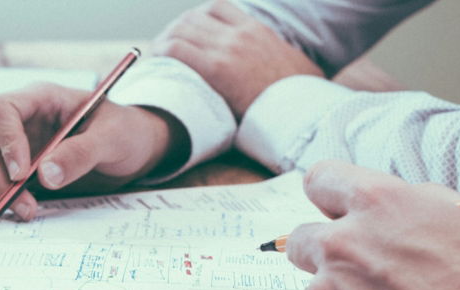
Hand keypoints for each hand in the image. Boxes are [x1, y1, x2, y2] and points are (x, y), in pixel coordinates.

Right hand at [0, 83, 185, 222]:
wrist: (134, 147)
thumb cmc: (125, 132)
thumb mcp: (113, 137)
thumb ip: (81, 153)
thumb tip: (46, 175)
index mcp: (41, 100)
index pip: (1, 110)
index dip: (5, 141)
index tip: (21, 173)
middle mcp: (20, 121)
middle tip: (21, 207)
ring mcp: (13, 145)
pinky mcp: (13, 167)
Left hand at [152, 0, 321, 118]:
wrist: (302, 110)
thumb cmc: (299, 97)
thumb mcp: (291, 62)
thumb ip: (272, 55)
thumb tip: (275, 65)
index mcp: (256, 29)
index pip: (217, 7)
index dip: (197, 18)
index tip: (189, 33)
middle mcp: (240, 34)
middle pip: (193, 17)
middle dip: (175, 30)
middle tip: (165, 48)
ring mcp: (227, 49)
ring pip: (181, 29)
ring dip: (165, 41)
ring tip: (158, 57)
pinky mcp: (216, 69)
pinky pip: (176, 50)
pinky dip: (161, 53)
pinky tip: (157, 64)